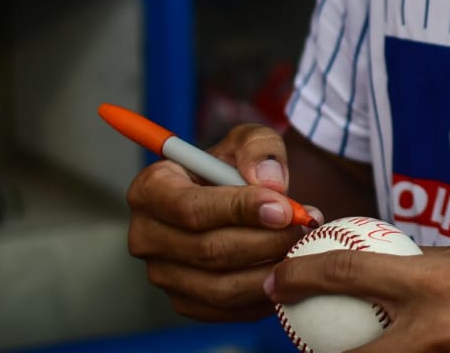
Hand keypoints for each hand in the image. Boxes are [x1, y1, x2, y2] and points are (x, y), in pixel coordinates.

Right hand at [125, 122, 323, 321]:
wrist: (237, 199)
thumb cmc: (237, 166)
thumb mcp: (250, 140)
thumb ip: (259, 149)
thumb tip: (269, 182)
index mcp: (150, 190)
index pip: (191, 209)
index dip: (239, 211)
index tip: (284, 210)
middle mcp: (146, 236)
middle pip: (208, 251)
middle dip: (265, 242)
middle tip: (303, 230)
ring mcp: (162, 275)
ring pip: (221, 287)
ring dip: (269, 271)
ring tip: (301, 250)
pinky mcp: (184, 302)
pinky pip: (228, 310)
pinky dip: (263, 297)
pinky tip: (289, 273)